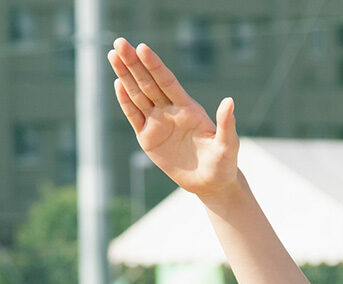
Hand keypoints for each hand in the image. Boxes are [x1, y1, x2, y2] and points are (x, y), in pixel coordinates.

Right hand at [110, 39, 239, 200]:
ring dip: (125, 75)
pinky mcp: (148, 138)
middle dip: (133, 63)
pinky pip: (134, 116)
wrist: (211, 183)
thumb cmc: (224, 162)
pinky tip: (117, 83)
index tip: (142, 47)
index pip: (168, 81)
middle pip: (148, 83)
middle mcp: (171, 110)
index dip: (155, 65)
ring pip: (138, 95)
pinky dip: (125, 101)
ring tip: (113, 54)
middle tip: (120, 42)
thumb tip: (230, 101)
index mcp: (188, 108)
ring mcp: (157, 122)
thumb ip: (226, 124)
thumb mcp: (228, 144)